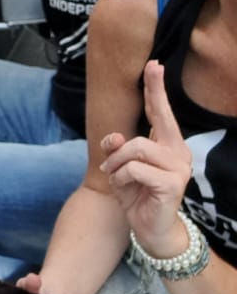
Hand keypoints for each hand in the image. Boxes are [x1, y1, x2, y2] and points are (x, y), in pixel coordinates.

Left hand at [99, 60, 191, 254]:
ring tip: (115, 176)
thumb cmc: (137, 195)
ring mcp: (178, 167)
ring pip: (136, 146)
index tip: (154, 65)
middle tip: (142, 91)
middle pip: (159, 118)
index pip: (161, 113)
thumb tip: (114, 135)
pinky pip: (135, 168)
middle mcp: (178, 152)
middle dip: (150, 98)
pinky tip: (123, 188)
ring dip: (117, 162)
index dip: (157, 89)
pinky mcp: (172, 183)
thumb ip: (116, 148)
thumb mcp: (119, 168)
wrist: (150, 229)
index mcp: (168, 145)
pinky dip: (121, 176)